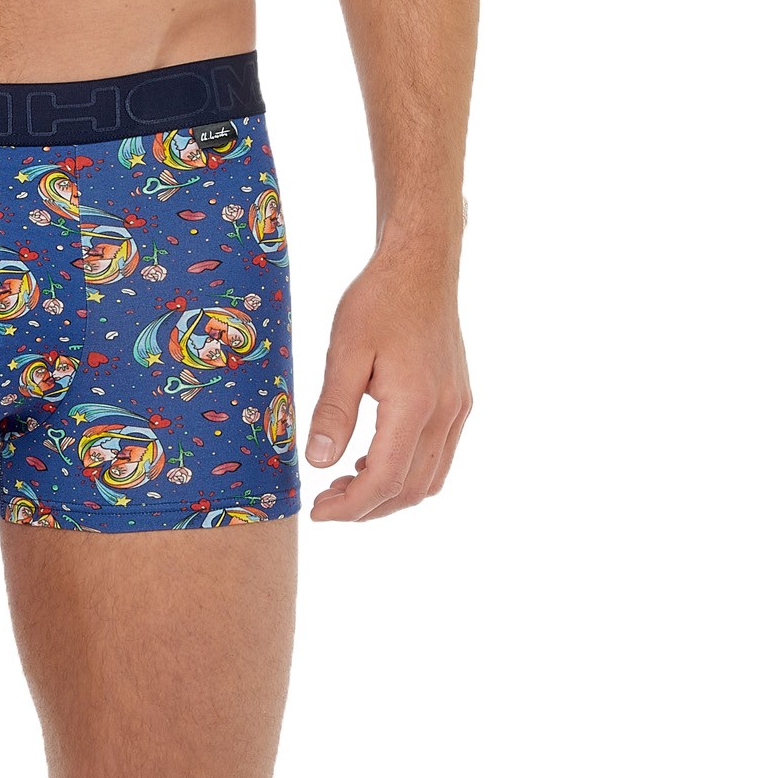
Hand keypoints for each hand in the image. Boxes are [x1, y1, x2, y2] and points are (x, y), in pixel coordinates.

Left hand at [305, 251, 471, 520]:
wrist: (421, 265)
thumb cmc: (379, 300)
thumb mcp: (344, 352)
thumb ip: (334, 410)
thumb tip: (319, 462)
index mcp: (415, 403)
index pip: (386, 479)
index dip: (351, 506)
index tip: (317, 512)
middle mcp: (445, 412)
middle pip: (412, 489)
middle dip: (367, 508)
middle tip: (326, 503)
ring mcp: (458, 408)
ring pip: (430, 479)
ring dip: (389, 495)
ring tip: (345, 486)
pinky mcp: (459, 401)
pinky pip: (439, 457)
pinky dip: (407, 473)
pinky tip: (372, 460)